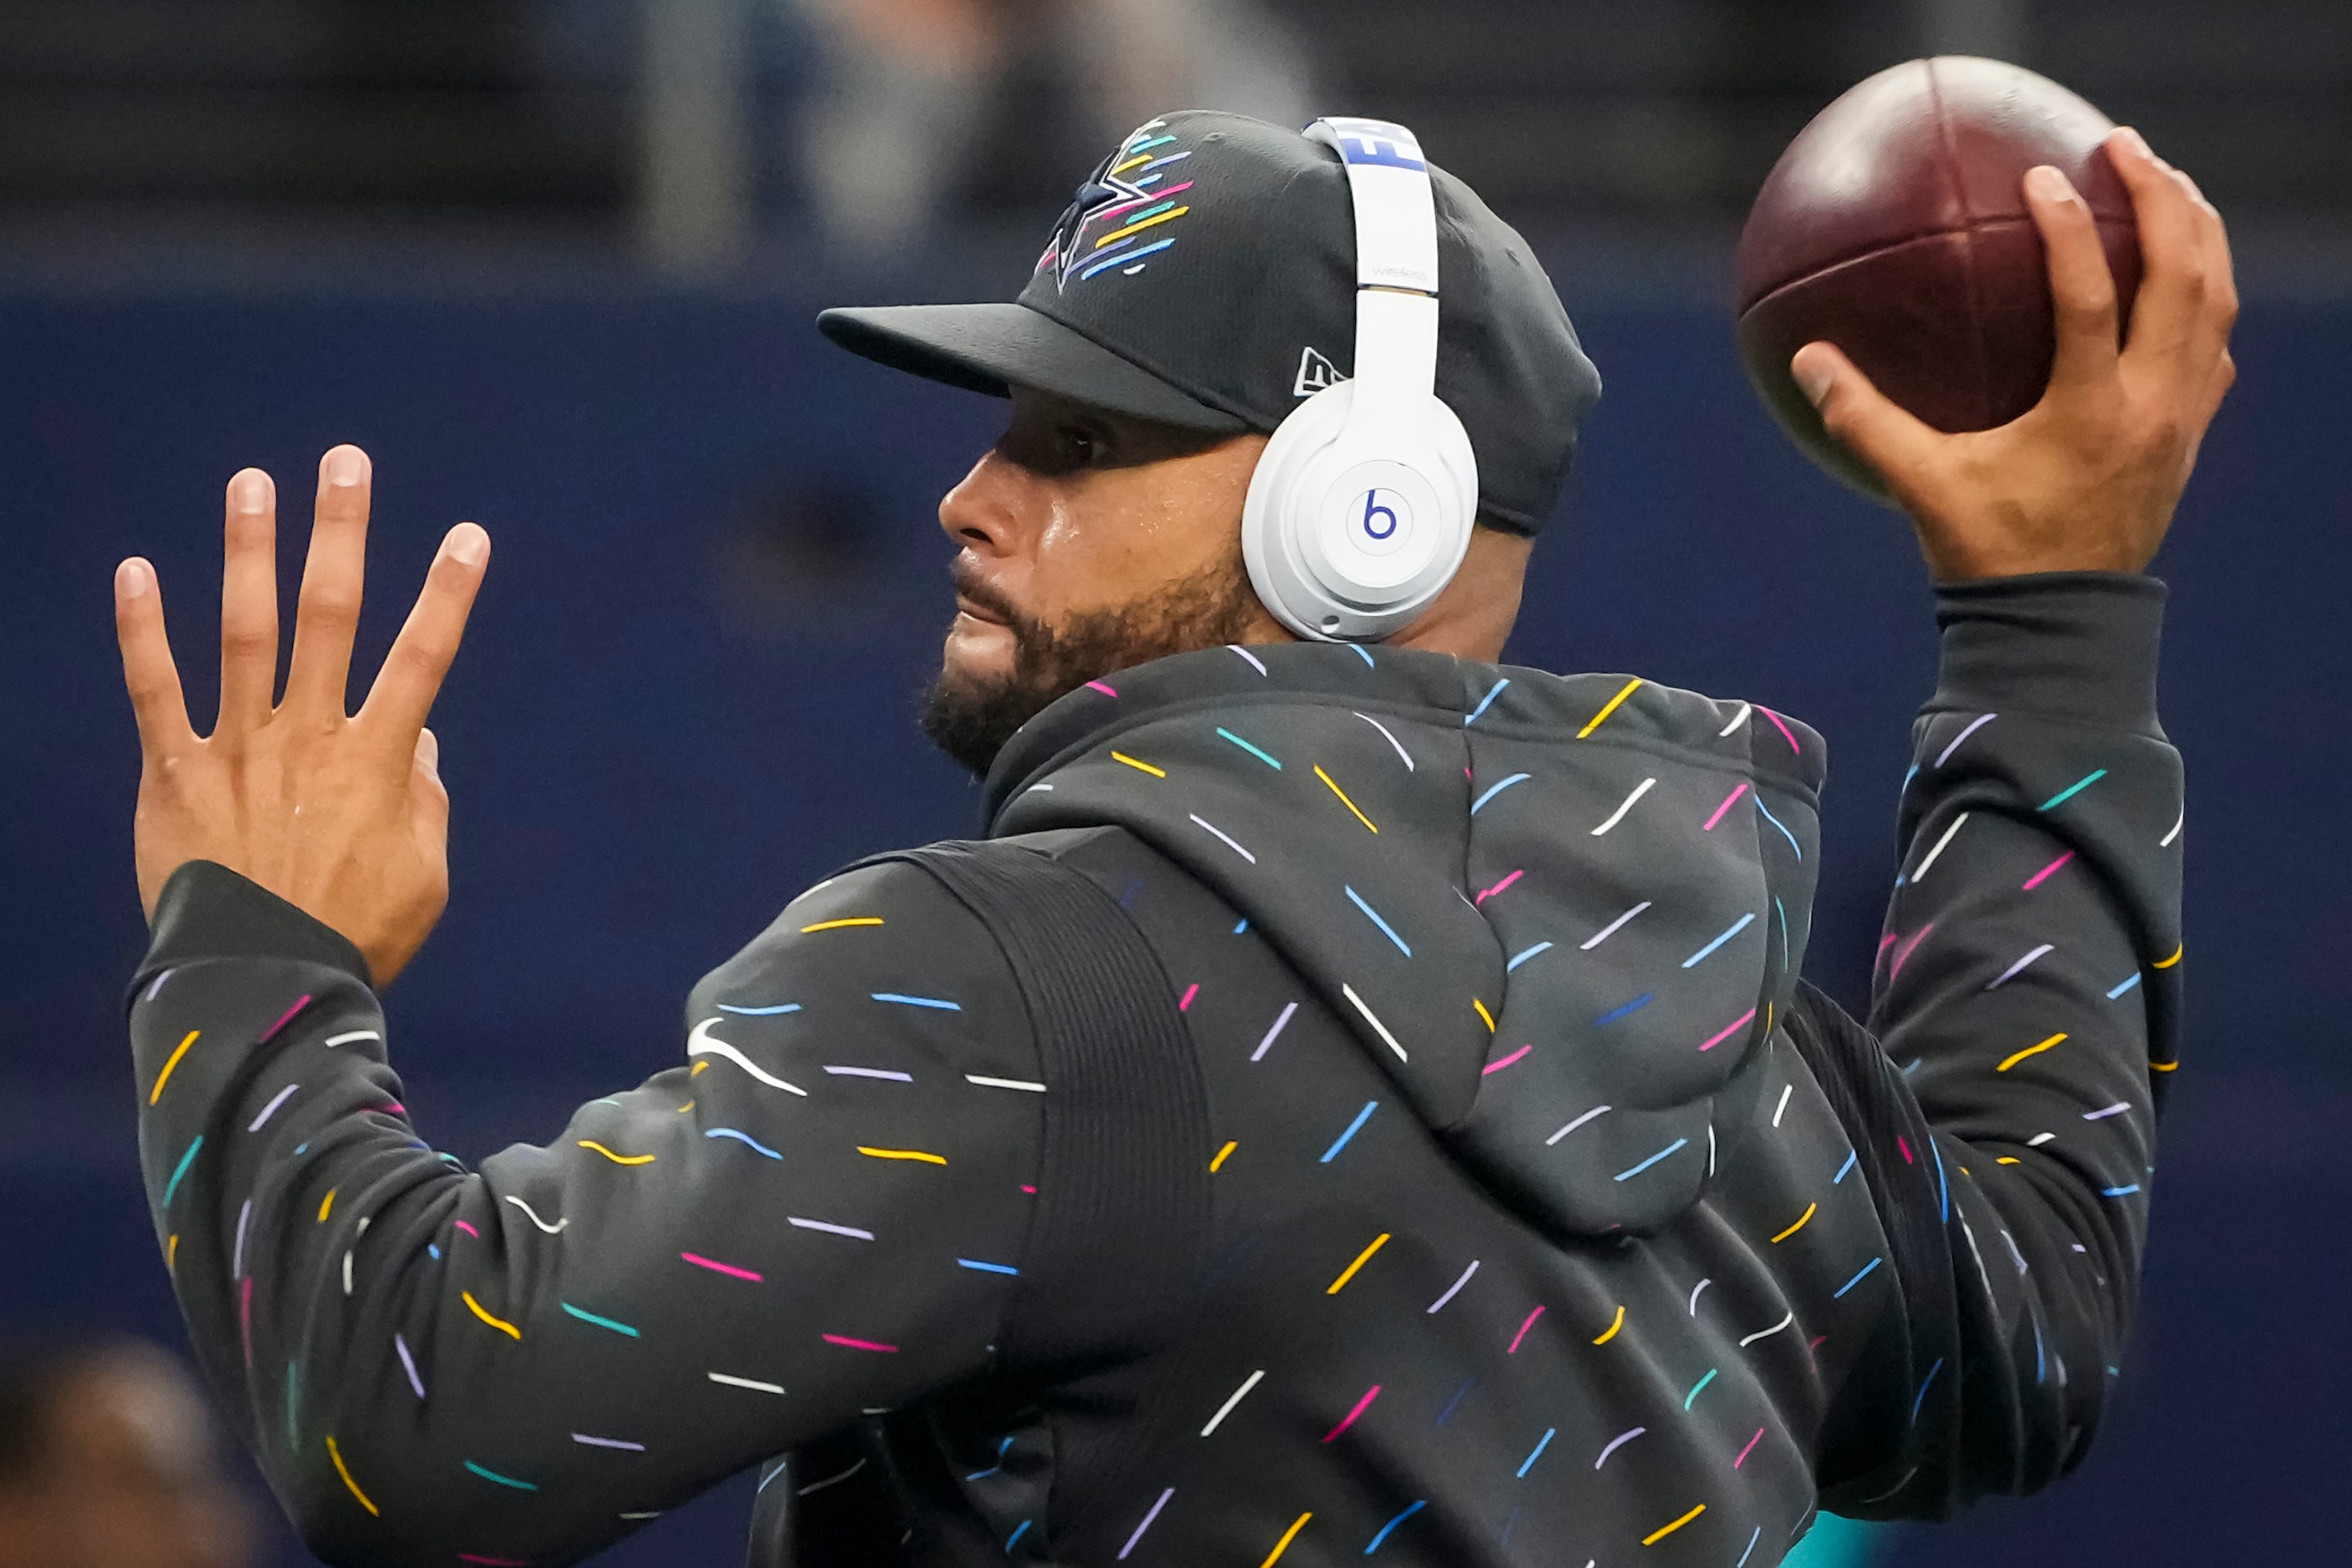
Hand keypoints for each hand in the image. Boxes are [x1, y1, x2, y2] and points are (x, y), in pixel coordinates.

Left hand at [114, 445, 490, 985]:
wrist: (260, 981)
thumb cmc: (355, 935)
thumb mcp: (424, 875)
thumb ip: (424, 801)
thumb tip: (416, 743)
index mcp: (377, 760)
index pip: (424, 658)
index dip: (449, 594)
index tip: (470, 536)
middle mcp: (308, 735)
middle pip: (331, 615)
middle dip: (342, 533)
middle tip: (345, 464)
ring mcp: (237, 747)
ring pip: (245, 631)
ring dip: (250, 552)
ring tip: (251, 483)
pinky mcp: (174, 771)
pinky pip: (153, 689)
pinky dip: (141, 630)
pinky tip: (135, 570)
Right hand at [1790, 126, 2237, 580]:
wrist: (2065, 624)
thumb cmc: (1990, 554)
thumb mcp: (1922, 487)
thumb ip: (1864, 422)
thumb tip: (1805, 362)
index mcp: (2091, 412)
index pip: (2090, 296)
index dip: (2068, 230)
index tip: (2040, 178)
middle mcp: (2151, 403)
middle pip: (2182, 275)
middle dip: (2160, 198)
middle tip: (2121, 148)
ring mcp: (2182, 416)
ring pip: (2214, 300)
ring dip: (2196, 232)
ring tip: (2164, 183)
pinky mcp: (2191, 430)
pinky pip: (2213, 342)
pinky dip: (2204, 291)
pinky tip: (2180, 271)